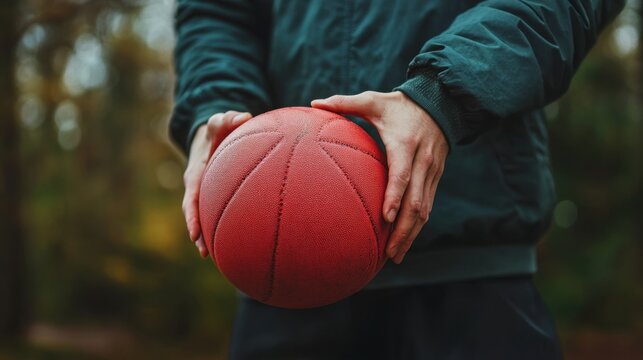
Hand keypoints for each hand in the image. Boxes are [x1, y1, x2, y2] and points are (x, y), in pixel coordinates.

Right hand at [183, 111, 252, 256]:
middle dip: (199, 233)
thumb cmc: (219, 128)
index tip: (193, 233)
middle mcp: (200, 187)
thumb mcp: (219, 121)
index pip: (191, 198)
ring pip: (209, 216)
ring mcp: (209, 192)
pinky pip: (224, 210)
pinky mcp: (220, 194)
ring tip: (222, 256)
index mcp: (196, 174)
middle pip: (196, 214)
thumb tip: (244, 116)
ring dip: (213, 235)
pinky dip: (230, 223)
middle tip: (204, 253)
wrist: (217, 133)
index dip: (191, 216)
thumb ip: (227, 119)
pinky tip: (248, 238)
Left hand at [312, 91, 447, 263]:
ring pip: (425, 209)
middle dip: (404, 230)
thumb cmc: (399, 105)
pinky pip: (428, 205)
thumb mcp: (373, 100)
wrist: (440, 103)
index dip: (395, 196)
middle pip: (416, 202)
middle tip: (389, 253)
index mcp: (405, 144)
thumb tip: (314, 102)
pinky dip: (417, 225)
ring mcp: (432, 172)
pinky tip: (404, 241)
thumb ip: (344, 102)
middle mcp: (422, 161)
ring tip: (396, 256)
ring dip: (411, 234)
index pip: (402, 174)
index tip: (386, 217)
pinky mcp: (436, 178)